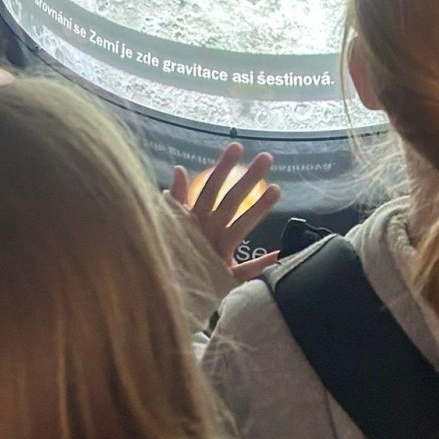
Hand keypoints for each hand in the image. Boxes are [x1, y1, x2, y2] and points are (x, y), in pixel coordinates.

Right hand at [170, 143, 280, 284]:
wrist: (161, 292)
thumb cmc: (168, 254)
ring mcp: (215, 253)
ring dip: (258, 209)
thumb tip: (178, 169)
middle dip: (247, 179)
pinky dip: (260, 264)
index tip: (237, 147)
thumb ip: (176, 199)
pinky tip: (278, 253)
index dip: (223, 167)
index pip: (210, 187)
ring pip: (239, 227)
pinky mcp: (221, 276)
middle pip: (230, 201)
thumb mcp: (168, 223)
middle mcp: (206, 232)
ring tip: (278, 189)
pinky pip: (244, 271)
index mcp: (193, 219)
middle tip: (267, 158)